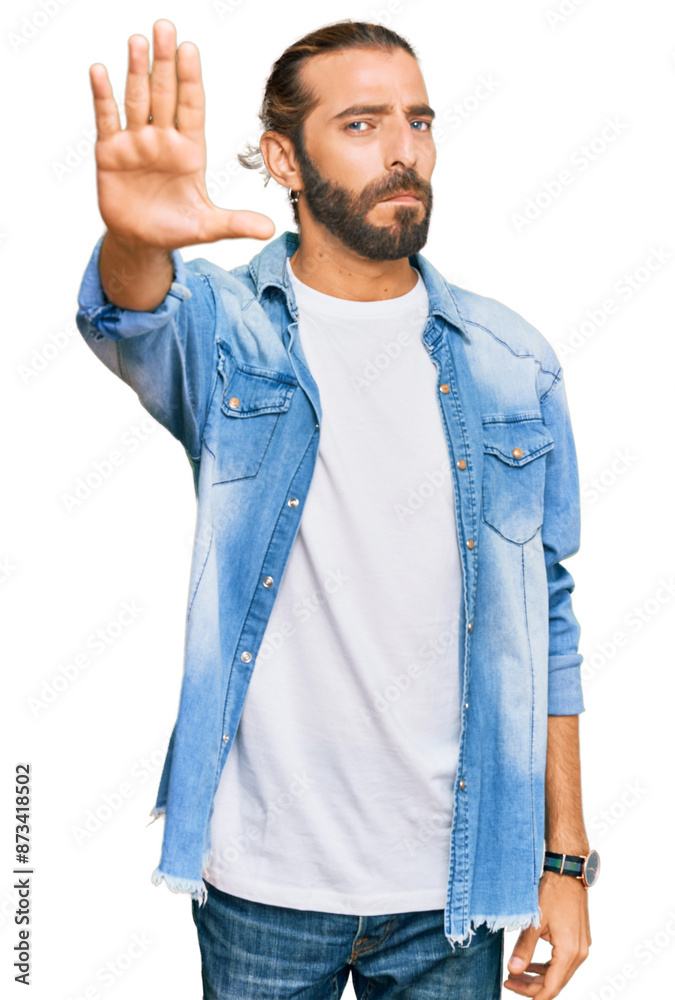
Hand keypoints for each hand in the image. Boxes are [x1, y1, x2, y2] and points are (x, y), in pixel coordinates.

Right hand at [88, 18, 274, 250]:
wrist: (141, 241)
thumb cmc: (175, 228)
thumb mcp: (208, 228)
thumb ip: (236, 224)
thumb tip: (269, 229)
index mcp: (189, 150)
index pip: (192, 107)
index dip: (190, 79)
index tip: (189, 50)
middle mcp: (163, 139)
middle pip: (164, 94)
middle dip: (164, 62)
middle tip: (165, 27)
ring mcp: (136, 143)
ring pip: (137, 99)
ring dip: (136, 71)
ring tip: (138, 41)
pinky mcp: (111, 152)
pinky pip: (107, 119)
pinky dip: (103, 96)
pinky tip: (100, 71)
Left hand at [504, 872, 591, 998]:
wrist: (567, 873)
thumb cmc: (552, 893)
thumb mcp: (534, 921)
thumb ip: (523, 948)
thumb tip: (513, 970)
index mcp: (569, 952)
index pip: (551, 987)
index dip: (531, 994)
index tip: (511, 989)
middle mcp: (579, 953)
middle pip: (555, 983)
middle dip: (532, 987)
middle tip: (509, 982)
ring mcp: (581, 947)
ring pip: (559, 973)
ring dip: (538, 977)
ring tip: (516, 975)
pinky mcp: (578, 940)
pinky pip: (563, 962)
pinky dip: (547, 966)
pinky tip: (531, 965)